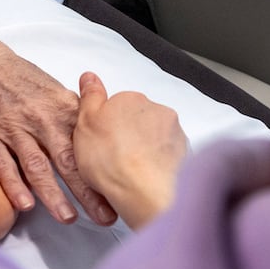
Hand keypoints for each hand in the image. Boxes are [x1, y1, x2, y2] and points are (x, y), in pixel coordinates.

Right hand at [0, 24, 117, 226]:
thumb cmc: (23, 79)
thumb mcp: (56, 90)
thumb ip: (77, 116)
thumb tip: (102, 137)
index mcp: (62, 108)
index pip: (88, 145)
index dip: (104, 170)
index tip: (119, 193)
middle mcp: (41, 119)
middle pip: (68, 159)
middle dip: (87, 191)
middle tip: (103, 216)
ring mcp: (14, 128)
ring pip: (37, 165)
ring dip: (53, 194)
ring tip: (68, 217)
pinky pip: (3, 164)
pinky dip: (14, 185)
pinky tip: (25, 205)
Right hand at [73, 71, 186, 229]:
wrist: (143, 191)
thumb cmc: (112, 160)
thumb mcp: (85, 124)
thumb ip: (90, 97)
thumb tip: (90, 77)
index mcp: (129, 99)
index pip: (118, 105)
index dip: (108, 125)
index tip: (103, 141)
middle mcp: (155, 109)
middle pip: (138, 119)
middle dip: (129, 134)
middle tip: (115, 158)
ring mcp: (172, 130)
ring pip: (155, 136)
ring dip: (146, 147)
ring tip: (131, 170)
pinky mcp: (184, 151)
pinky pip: (169, 153)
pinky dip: (160, 161)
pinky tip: (147, 175)